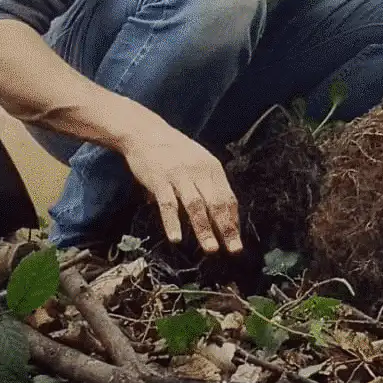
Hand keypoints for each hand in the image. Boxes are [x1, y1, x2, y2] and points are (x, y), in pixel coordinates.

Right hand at [114, 105, 241, 254]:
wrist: (146, 132)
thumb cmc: (174, 151)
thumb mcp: (198, 162)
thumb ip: (208, 185)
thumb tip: (218, 214)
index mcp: (212, 168)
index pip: (228, 198)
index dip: (233, 220)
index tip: (236, 241)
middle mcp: (199, 171)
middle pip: (216, 204)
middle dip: (226, 229)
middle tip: (233, 250)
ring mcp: (179, 176)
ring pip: (195, 206)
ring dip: (204, 229)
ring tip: (211, 249)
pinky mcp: (159, 180)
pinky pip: (168, 204)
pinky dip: (173, 222)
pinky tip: (176, 238)